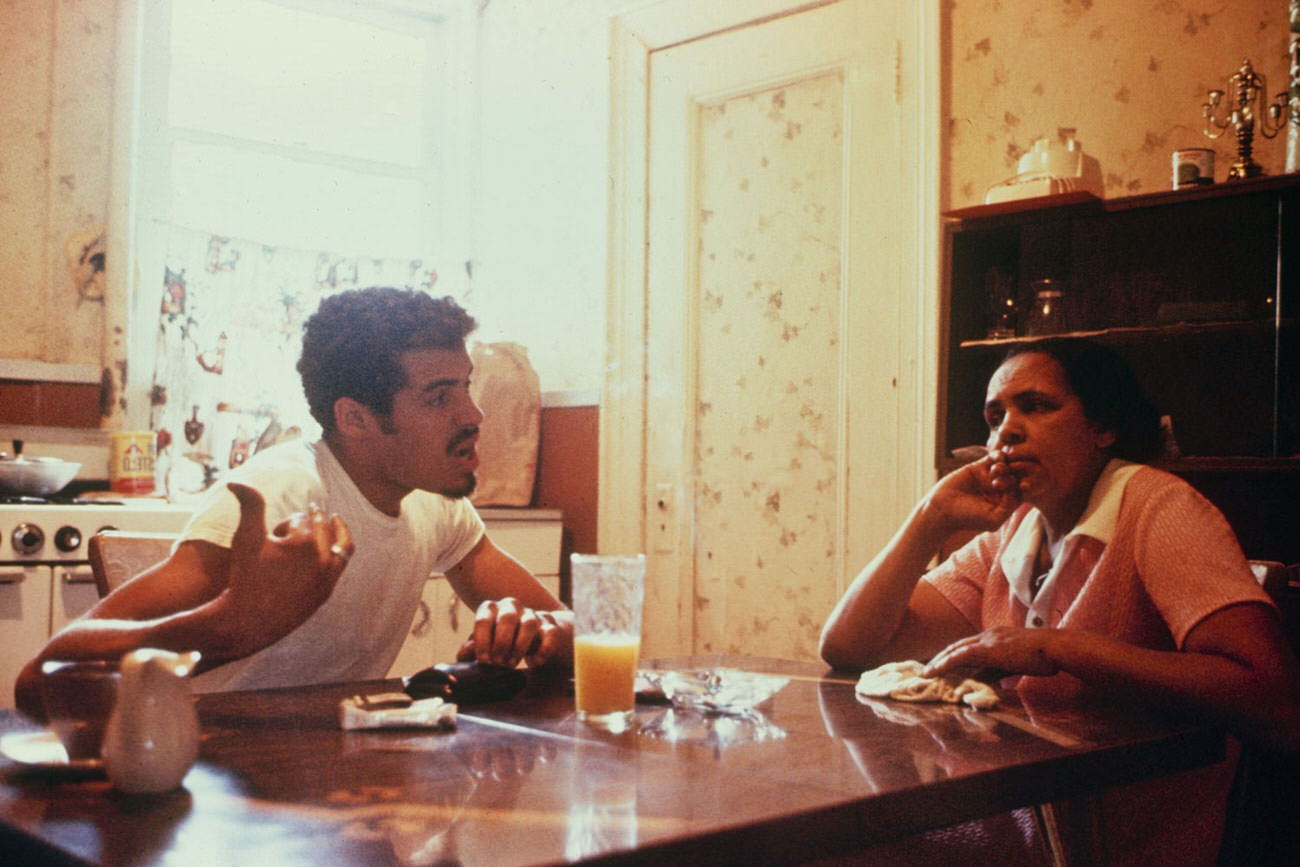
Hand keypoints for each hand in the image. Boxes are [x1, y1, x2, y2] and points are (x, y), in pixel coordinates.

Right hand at [220, 482, 354, 652]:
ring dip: (339, 533)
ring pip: (342, 548)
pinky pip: (338, 569)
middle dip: (316, 521)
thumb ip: (250, 505)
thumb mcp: (246, 538)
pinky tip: (332, 552)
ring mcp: (328, 579)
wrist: (247, 622)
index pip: (302, 520)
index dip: (287, 523)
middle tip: (317, 511)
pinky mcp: (326, 594)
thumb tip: (235, 480)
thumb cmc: (243, 577)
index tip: (278, 529)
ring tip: (336, 521)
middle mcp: (323, 560)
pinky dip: (337, 555)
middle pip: (323, 531)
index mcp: (306, 542)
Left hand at [456, 597, 570, 667]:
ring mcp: (532, 615)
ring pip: (529, 623)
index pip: (484, 619)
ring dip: (520, 646)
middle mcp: (512, 607)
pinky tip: (535, 663)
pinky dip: (543, 649)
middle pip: (507, 618)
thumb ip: (471, 650)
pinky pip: (550, 633)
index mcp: (491, 609)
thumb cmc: (501, 643)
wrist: (533, 640)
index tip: (484, 661)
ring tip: (512, 664)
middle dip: (502, 643)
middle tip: (499, 662)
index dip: (482, 641)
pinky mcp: (550, 626)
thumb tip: (466, 653)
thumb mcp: (484, 646)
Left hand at [922, 626, 1059, 678]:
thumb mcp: (1019, 664)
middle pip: (957, 645)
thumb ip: (1003, 671)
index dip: (954, 654)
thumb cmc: (1045, 657)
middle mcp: (988, 635)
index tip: (943, 664)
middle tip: (927, 669)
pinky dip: (944, 663)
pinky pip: (959, 656)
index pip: (969, 645)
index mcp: (996, 636)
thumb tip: (995, 684)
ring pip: (955, 650)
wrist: (1055, 647)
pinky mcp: (987, 649)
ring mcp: (987, 640)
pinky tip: (935, 672)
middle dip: (941, 657)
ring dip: (938, 662)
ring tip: (926, 674)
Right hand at [924, 451, 1021, 533]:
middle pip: (1015, 477)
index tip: (1017, 487)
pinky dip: (998, 455)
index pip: (1021, 491)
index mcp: (1005, 503)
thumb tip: (1019, 489)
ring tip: (995, 472)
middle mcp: (999, 490)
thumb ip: (1009, 507)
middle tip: (997, 482)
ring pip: (1006, 466)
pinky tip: (997, 458)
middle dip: (1013, 475)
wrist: (943, 508)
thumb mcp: (993, 520)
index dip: (1023, 486)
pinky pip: (993, 458)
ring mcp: (988, 478)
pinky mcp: (978, 468)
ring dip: (1006, 465)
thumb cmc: (967, 518)